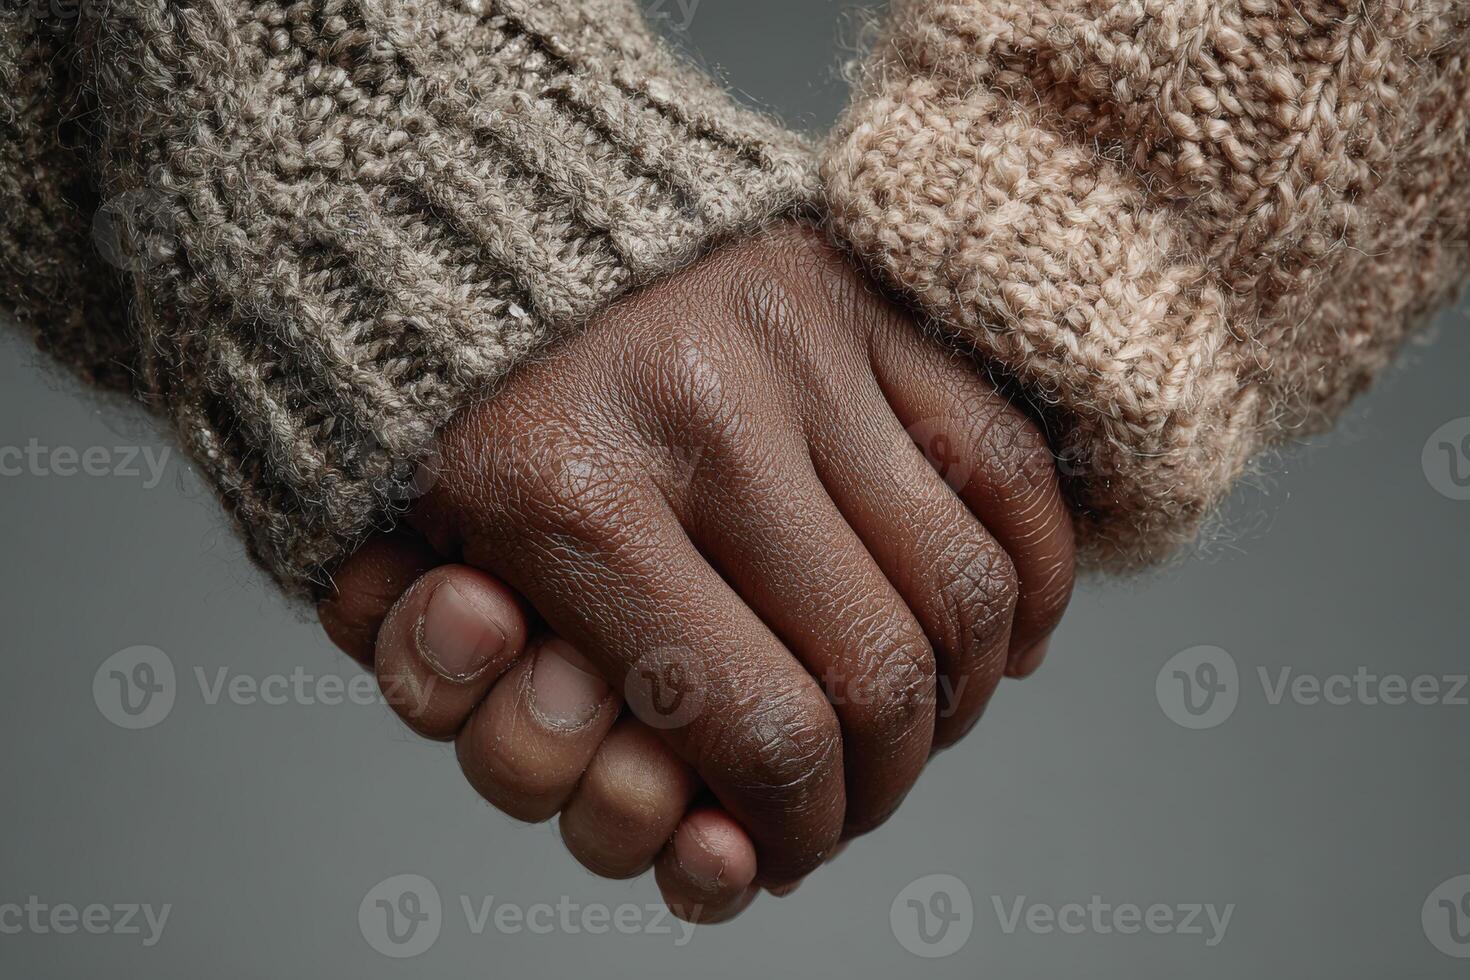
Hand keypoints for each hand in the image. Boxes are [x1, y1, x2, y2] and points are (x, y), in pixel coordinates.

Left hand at [321, 223, 1075, 893]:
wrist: (445, 205)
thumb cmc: (419, 410)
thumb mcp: (380, 570)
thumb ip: (492, 725)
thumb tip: (690, 841)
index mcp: (563, 493)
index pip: (759, 733)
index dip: (794, 834)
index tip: (783, 857)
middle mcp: (703, 412)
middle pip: (881, 675)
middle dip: (877, 788)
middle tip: (847, 807)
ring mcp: (801, 342)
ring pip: (968, 584)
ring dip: (962, 699)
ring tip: (917, 725)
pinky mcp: (860, 293)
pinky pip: (1009, 462)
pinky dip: (1034, 575)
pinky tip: (1004, 638)